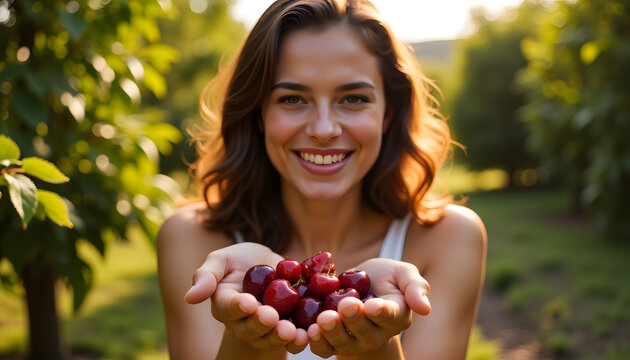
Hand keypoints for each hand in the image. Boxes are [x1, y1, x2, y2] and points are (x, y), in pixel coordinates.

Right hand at [184, 242, 308, 352]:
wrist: (270, 265)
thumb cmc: (240, 261)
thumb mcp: (222, 259)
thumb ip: (206, 275)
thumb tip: (190, 297)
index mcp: (225, 304)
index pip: (228, 308)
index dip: (238, 307)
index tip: (248, 303)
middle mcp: (243, 322)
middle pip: (250, 328)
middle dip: (261, 324)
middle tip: (271, 317)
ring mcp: (265, 329)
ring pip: (271, 338)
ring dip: (281, 337)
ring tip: (291, 332)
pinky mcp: (287, 329)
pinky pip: (293, 339)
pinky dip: (300, 339)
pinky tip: (308, 334)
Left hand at [307, 258, 430, 357]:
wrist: (359, 287)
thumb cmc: (384, 278)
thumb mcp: (402, 273)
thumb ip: (415, 286)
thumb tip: (425, 308)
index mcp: (395, 316)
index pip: (390, 316)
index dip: (381, 312)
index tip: (373, 305)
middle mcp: (376, 334)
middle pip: (365, 332)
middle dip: (354, 320)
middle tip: (346, 305)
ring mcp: (354, 342)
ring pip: (344, 343)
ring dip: (333, 333)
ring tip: (324, 319)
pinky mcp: (333, 344)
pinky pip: (325, 349)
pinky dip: (316, 343)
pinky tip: (309, 331)